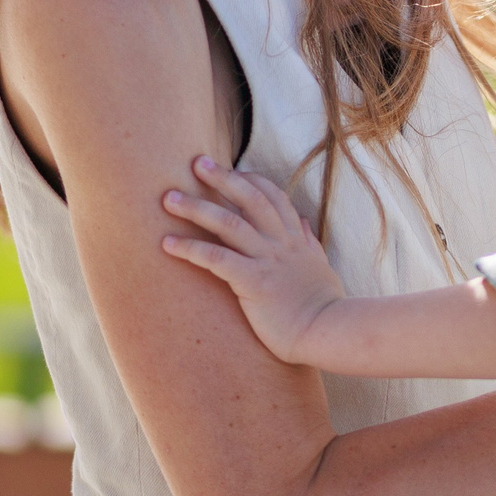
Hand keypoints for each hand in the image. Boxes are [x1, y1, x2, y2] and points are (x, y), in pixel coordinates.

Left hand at [159, 157, 347, 364]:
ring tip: (169, 198)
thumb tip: (305, 223)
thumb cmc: (324, 306)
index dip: (251, 180)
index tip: (232, 171)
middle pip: (248, 198)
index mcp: (295, 239)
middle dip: (221, 178)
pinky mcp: (253, 282)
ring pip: (227, 223)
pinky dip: (190, 249)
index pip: (273, 197)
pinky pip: (216, 259)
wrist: (329, 332)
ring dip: (196, 208)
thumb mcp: (321, 267)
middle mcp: (280, 243)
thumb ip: (310, 244)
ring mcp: (267, 260)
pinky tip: (167, 244)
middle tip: (196, 163)